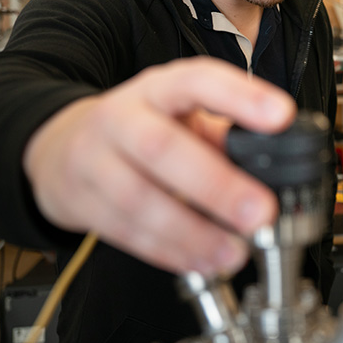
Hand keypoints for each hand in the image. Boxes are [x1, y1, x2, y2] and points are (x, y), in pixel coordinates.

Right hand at [22, 57, 294, 275]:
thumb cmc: (141, 126)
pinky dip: (171, 252)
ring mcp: (94, 161)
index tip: (281, 116)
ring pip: (140, 200)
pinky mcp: (82, 203)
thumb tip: (269, 158)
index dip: (239, 97)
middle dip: (216, 185)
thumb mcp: (181, 112)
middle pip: (162, 148)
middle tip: (261, 211)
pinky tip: (204, 261)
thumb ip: (222, 131)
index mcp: (158, 88)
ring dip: (193, 233)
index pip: (198, 81)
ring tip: (236, 251)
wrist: (61, 147)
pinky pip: (128, 233)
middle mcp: (121, 118)